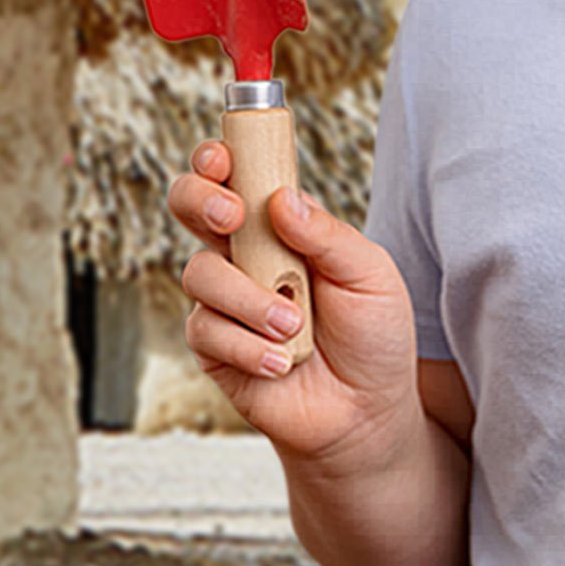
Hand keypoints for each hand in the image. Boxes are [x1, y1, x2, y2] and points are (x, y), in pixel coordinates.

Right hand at [169, 142, 420, 463]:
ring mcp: (224, 299)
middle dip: (200, 200)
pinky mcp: (212, 346)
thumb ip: (328, 235)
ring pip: (201, 273)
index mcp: (283, 225)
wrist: (367, 409)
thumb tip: (282, 200)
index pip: (238, 175)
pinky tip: (282, 361)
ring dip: (250, 299)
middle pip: (191, 205)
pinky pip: (207, 330)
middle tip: (233, 218)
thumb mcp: (370, 274)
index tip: (223, 157)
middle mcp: (246, 253)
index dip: (219, 158)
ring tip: (293, 326)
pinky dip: (248, 346)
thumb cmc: (373, 334)